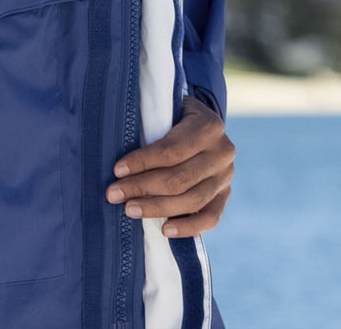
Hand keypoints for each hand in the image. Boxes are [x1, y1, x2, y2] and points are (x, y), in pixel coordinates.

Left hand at [105, 95, 234, 236]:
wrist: (206, 125)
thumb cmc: (177, 116)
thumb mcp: (170, 110)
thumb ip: (154, 126)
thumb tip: (121, 160)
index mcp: (208, 126)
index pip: (172, 150)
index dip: (143, 162)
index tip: (117, 170)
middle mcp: (222, 152)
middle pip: (179, 178)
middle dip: (142, 187)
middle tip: (115, 194)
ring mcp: (226, 176)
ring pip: (192, 199)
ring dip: (158, 208)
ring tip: (130, 210)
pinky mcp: (225, 195)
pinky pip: (211, 217)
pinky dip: (188, 227)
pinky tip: (165, 230)